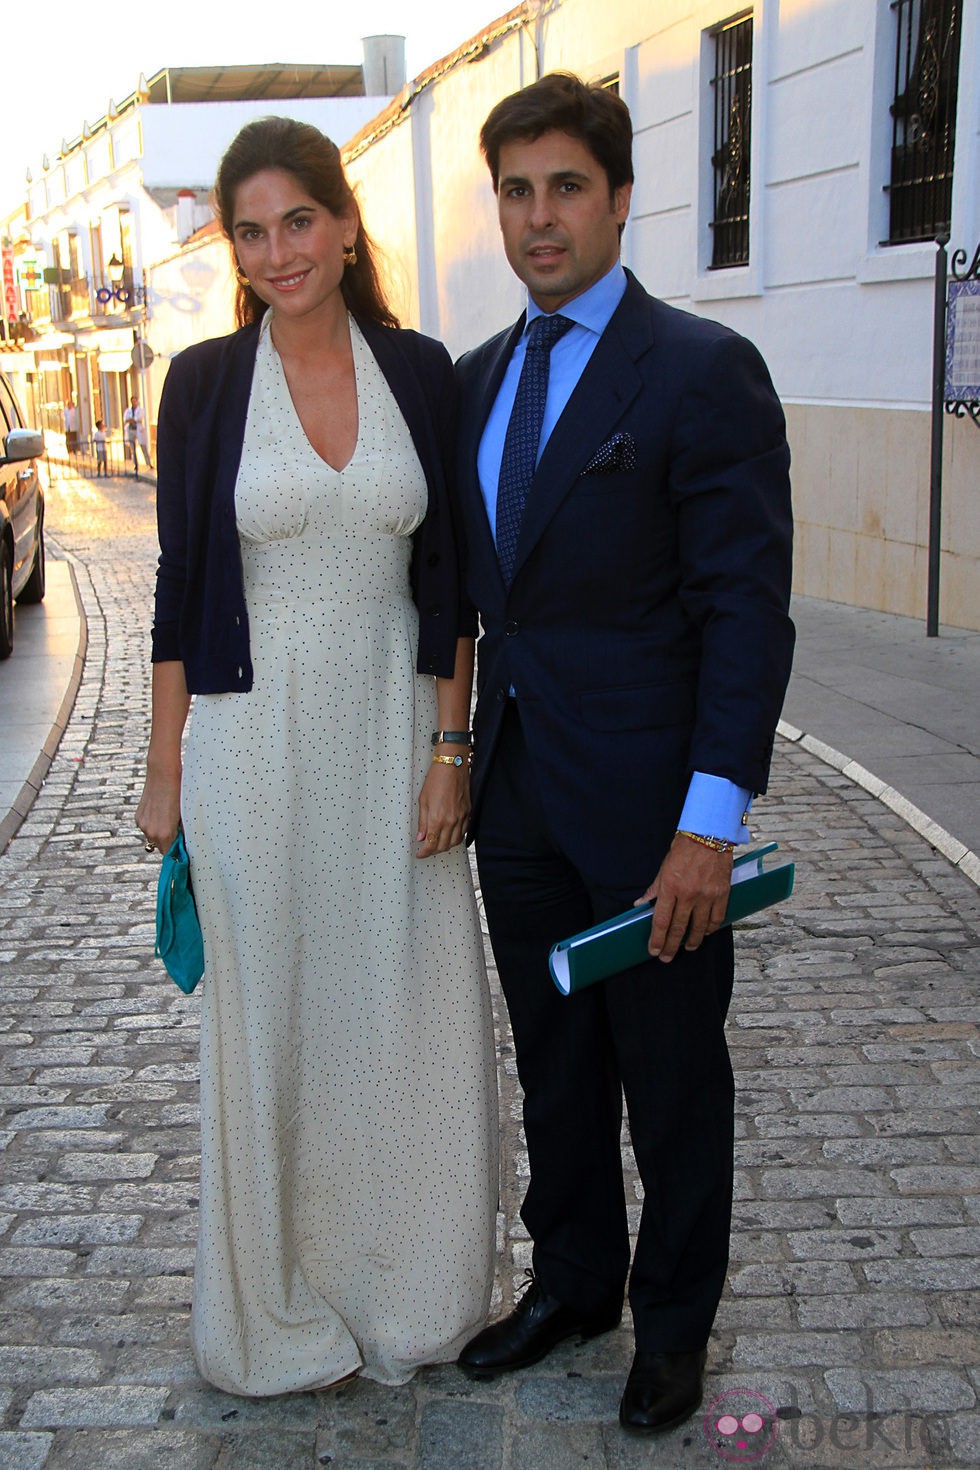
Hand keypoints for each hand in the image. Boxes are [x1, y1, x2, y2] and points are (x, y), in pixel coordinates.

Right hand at [135, 765, 181, 854]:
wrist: (163, 774)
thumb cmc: (179, 792)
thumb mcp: (184, 815)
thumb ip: (182, 831)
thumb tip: (184, 842)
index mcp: (165, 834)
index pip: (169, 854)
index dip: (176, 852)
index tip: (181, 850)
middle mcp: (151, 832)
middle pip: (160, 847)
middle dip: (169, 842)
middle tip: (178, 832)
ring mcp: (143, 824)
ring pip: (153, 837)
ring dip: (160, 833)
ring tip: (168, 818)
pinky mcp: (138, 817)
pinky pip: (147, 827)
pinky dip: (153, 824)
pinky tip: (160, 812)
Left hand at [416, 762, 470, 857]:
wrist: (452, 767)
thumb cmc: (436, 780)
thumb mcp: (423, 801)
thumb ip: (422, 821)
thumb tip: (421, 836)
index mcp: (437, 819)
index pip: (431, 844)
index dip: (424, 853)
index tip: (420, 854)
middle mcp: (450, 821)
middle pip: (443, 846)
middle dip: (433, 851)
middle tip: (427, 850)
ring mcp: (461, 818)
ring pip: (455, 842)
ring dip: (446, 846)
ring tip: (438, 844)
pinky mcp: (468, 813)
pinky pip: (463, 832)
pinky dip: (456, 837)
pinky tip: (450, 835)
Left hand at [637, 832, 732, 962]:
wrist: (709, 835)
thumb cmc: (683, 849)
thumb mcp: (663, 868)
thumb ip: (653, 889)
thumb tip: (640, 905)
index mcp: (670, 887)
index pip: (662, 921)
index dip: (657, 939)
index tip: (654, 950)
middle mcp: (688, 894)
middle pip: (679, 928)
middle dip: (671, 946)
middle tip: (667, 957)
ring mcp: (707, 895)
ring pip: (699, 927)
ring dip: (692, 941)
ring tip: (687, 948)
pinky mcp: (722, 893)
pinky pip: (717, 918)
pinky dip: (711, 928)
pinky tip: (706, 932)